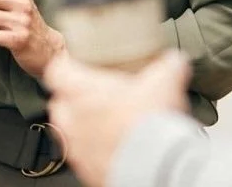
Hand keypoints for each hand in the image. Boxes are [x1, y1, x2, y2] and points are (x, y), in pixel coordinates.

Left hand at [44, 51, 191, 186]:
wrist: (157, 167)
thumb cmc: (150, 123)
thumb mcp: (165, 83)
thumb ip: (168, 67)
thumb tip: (176, 60)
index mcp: (81, 91)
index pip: (56, 72)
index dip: (65, 68)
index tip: (74, 66)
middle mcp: (72, 119)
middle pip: (59, 104)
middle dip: (73, 101)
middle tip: (95, 98)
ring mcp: (77, 148)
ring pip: (67, 133)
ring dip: (81, 128)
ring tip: (104, 127)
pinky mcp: (86, 171)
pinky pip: (82, 159)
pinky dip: (93, 153)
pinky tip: (113, 150)